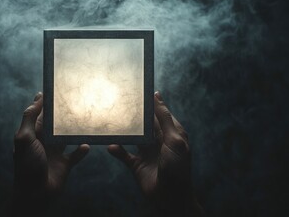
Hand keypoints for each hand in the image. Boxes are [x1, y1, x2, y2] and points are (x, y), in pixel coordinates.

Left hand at [13, 92, 89, 215]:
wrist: (34, 195)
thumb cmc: (26, 167)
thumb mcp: (24, 139)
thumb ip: (30, 118)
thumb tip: (37, 99)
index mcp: (32, 134)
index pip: (39, 114)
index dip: (45, 103)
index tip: (56, 89)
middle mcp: (43, 142)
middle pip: (55, 124)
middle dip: (64, 114)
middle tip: (76, 101)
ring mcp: (54, 153)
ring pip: (67, 138)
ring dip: (75, 131)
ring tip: (85, 120)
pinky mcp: (64, 164)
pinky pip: (75, 155)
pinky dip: (81, 150)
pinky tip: (86, 145)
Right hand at [108, 91, 202, 215]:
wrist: (170, 197)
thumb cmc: (178, 168)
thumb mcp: (174, 140)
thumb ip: (165, 119)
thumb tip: (158, 96)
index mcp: (171, 134)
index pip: (159, 114)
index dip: (151, 103)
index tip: (138, 90)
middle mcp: (159, 142)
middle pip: (144, 124)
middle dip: (134, 116)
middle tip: (121, 103)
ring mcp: (147, 153)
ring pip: (132, 138)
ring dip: (124, 132)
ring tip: (113, 122)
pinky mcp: (137, 165)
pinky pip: (124, 154)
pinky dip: (117, 150)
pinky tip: (111, 145)